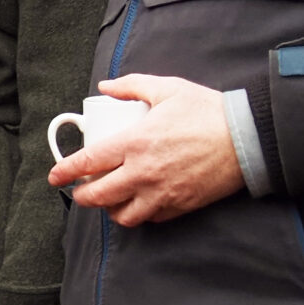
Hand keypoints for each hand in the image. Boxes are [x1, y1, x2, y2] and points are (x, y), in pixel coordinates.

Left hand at [50, 75, 246, 226]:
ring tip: (110, 198)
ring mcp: (160, 193)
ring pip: (122, 215)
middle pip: (98, 196)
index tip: (55, 177)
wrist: (248, 138)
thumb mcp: (167, 88)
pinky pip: (149, 218)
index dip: (65, 172)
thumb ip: (132, 86)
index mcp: (134, 143)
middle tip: (80, 191)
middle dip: (82, 196)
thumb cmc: (207, 112)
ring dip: (110, 209)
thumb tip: (106, 86)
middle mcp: (142, 173)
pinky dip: (138, 213)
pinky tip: (138, 202)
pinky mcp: (179, 206)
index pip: (87, 164)